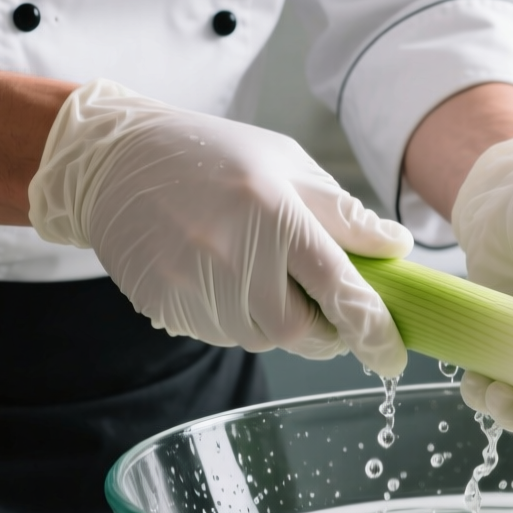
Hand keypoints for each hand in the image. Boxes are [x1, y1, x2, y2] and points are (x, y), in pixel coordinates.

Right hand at [27, 79, 414, 374]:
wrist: (115, 160)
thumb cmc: (214, 156)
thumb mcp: (288, 164)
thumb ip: (344, 214)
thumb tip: (397, 249)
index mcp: (274, 211)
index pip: (338, 287)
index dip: (372, 329)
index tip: (392, 356)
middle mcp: (233, 252)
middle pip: (299, 331)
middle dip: (322, 331)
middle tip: (321, 306)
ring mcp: (193, 283)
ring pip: (260, 338)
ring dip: (275, 321)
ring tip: (258, 273)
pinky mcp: (165, 304)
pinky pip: (219, 334)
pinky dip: (236, 318)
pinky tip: (222, 278)